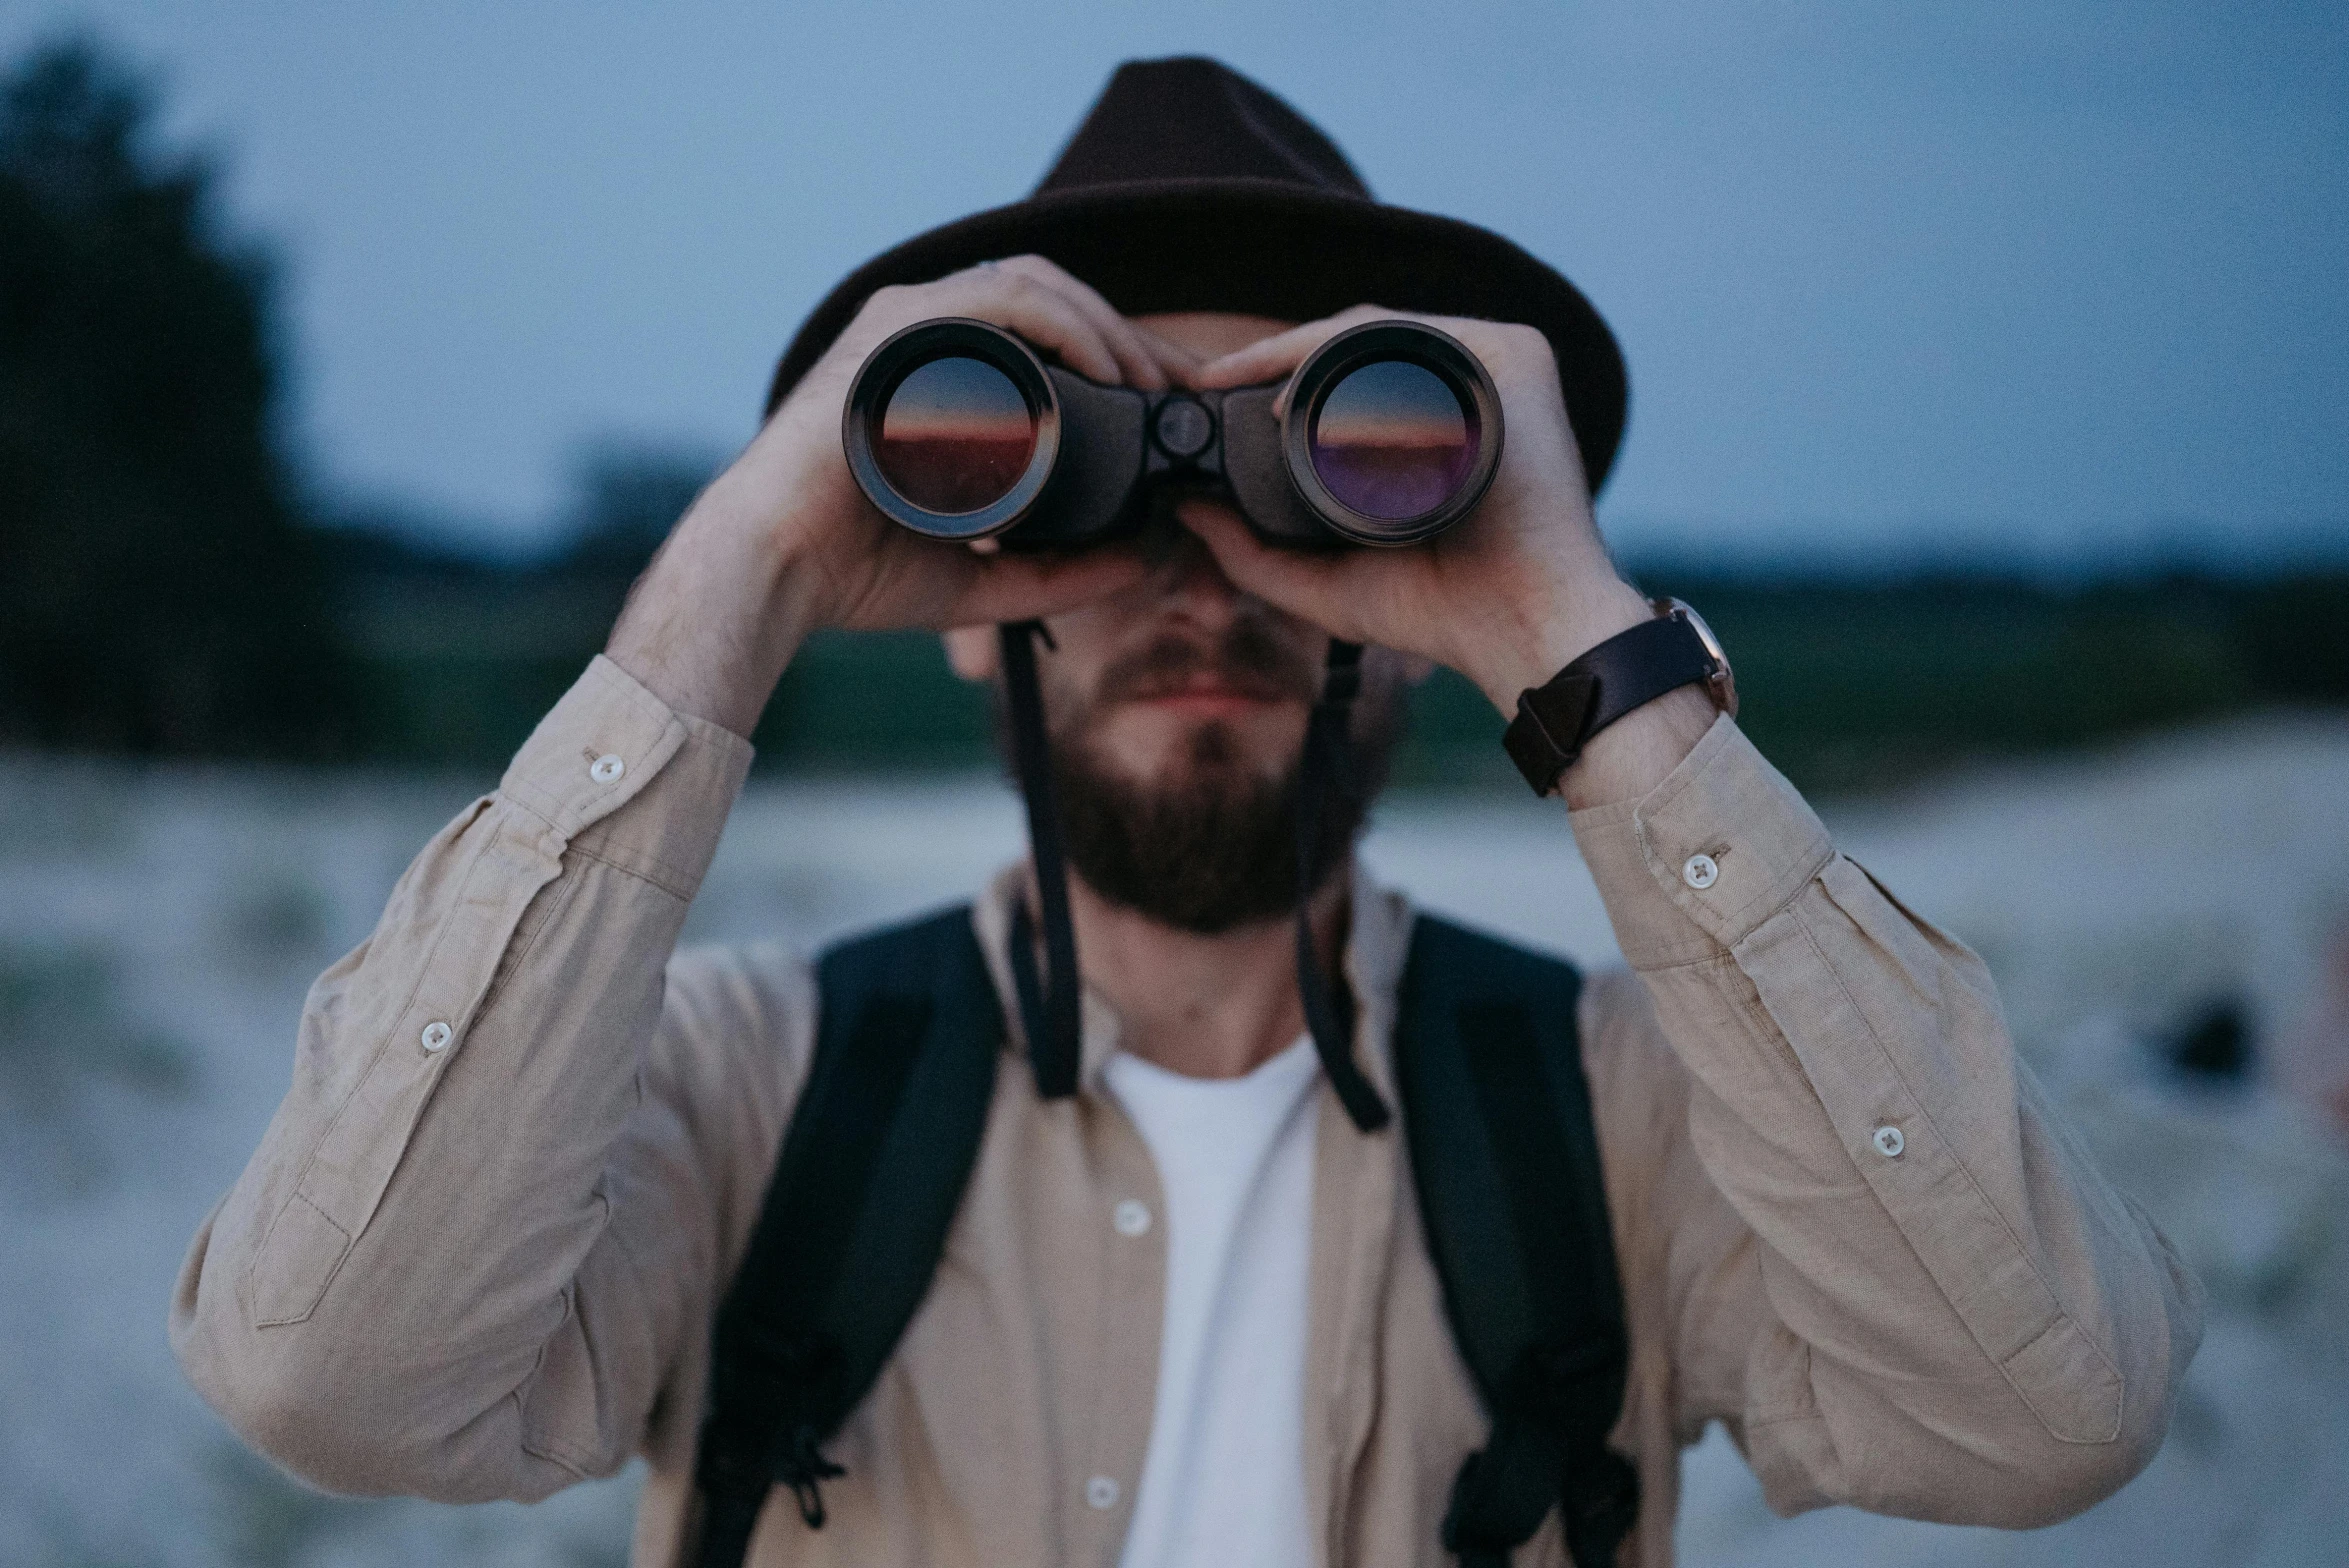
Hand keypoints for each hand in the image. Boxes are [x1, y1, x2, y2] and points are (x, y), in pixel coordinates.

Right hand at [608, 256, 1193, 734]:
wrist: (774, 572)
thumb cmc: (853, 571)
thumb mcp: (983, 577)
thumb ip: (1058, 573)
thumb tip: (1139, 563)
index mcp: (939, 374)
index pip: (1049, 337)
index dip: (1121, 360)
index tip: (1177, 405)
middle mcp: (924, 335)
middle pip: (1054, 301)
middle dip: (1131, 339)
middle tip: (1185, 390)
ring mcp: (908, 323)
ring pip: (1037, 286)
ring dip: (1108, 327)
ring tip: (1154, 384)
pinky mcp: (898, 327)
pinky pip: (1001, 297)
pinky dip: (1065, 322)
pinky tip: (1105, 364)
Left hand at [1177, 305, 1652, 716]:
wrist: (1516, 628)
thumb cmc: (1440, 611)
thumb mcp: (1326, 582)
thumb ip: (1253, 554)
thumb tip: (1186, 511)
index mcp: (1441, 416)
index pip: (1348, 373)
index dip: (1277, 373)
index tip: (1209, 393)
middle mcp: (1473, 380)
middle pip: (1358, 343)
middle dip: (1276, 355)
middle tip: (1211, 379)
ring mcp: (1498, 365)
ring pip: (1379, 332)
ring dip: (1300, 349)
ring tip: (1240, 383)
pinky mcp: (1517, 358)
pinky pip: (1415, 334)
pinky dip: (1350, 350)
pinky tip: (1298, 388)